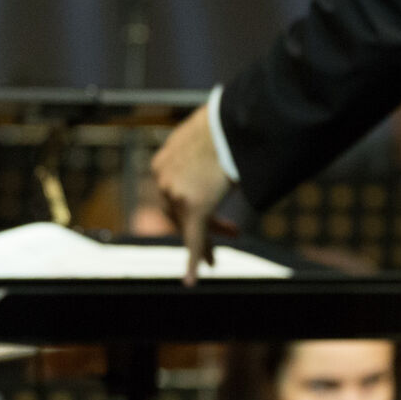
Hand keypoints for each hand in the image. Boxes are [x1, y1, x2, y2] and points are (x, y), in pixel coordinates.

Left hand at [150, 103, 239, 284]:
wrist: (237, 118)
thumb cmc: (228, 122)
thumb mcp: (205, 139)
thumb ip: (202, 155)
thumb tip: (216, 155)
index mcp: (163, 162)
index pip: (172, 195)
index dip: (186, 208)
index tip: (205, 213)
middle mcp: (163, 178)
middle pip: (177, 213)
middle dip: (199, 227)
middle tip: (227, 235)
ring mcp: (176, 193)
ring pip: (188, 226)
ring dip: (204, 241)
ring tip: (214, 258)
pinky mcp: (195, 205)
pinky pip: (194, 238)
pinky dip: (194, 259)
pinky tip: (191, 281)